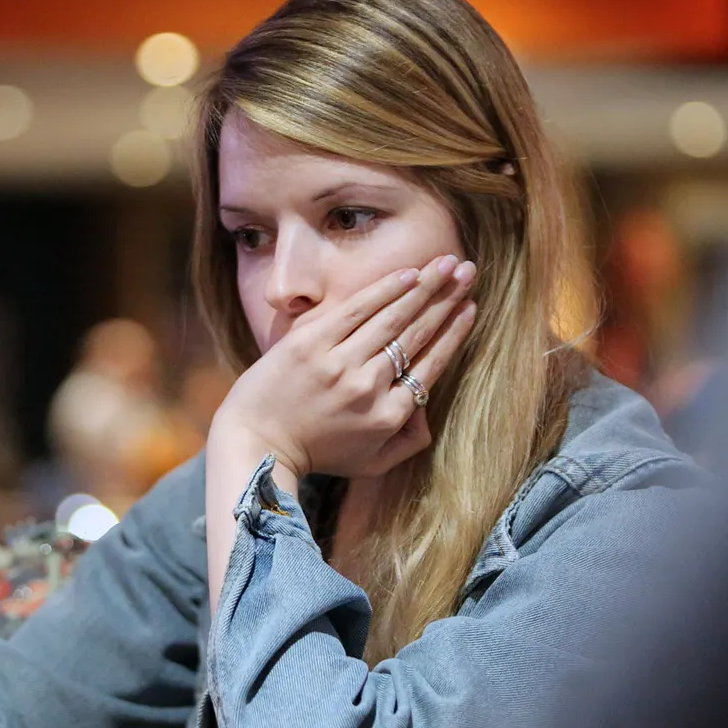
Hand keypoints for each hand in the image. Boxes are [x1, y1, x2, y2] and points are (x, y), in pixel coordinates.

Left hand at [213, 254, 476, 480]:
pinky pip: (355, 309)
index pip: (431, 365)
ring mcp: (338, 364)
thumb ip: (409, 442)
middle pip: (417, 334)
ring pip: (392, 318)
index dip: (454, 333)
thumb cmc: (316, 454)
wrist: (257, 443)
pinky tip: (407, 274)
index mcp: (388, 417)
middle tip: (469, 271)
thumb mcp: (371, 464)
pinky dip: (384, 290)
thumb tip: (429, 410)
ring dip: (424, 287)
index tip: (470, 308)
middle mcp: (369, 388)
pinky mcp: (309, 343)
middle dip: (447, 299)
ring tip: (447, 263)